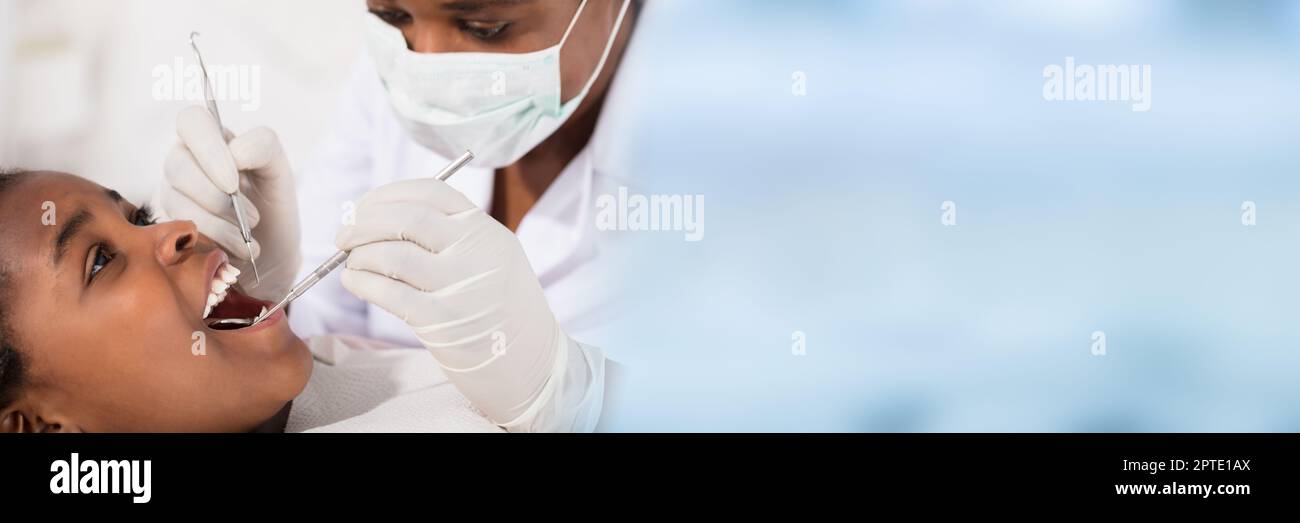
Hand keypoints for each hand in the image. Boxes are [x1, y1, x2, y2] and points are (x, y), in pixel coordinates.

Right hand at [155, 106, 301, 299]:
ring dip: (219, 225)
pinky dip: (213, 244)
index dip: (209, 150)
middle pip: (178, 166)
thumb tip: (235, 152)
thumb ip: (263, 147)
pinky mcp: (167, 226)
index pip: (192, 121)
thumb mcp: (279, 171)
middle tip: (253, 217)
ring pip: (177, 201)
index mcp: (211, 139)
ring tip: (248, 238)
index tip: (233, 182)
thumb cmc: (273, 205)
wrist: (271, 253)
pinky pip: (178, 232)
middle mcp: (184, 162)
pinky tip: (236, 250)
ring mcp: (172, 194)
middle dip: (216, 197)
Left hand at [334, 177, 564, 426]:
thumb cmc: (504, 311)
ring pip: (391, 254)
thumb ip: (454, 236)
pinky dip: (361, 282)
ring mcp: (459, 286)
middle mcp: (475, 252)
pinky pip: (387, 292)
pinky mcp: (441, 322)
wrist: (534, 364)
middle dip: (361, 223)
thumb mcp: (495, 258)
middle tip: (343, 235)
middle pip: (404, 218)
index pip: (430, 192)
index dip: (387, 195)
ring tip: (352, 265)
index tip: (365, 207)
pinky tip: (355, 283)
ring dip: (358, 256)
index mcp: (487, 231)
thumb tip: (383, 218)